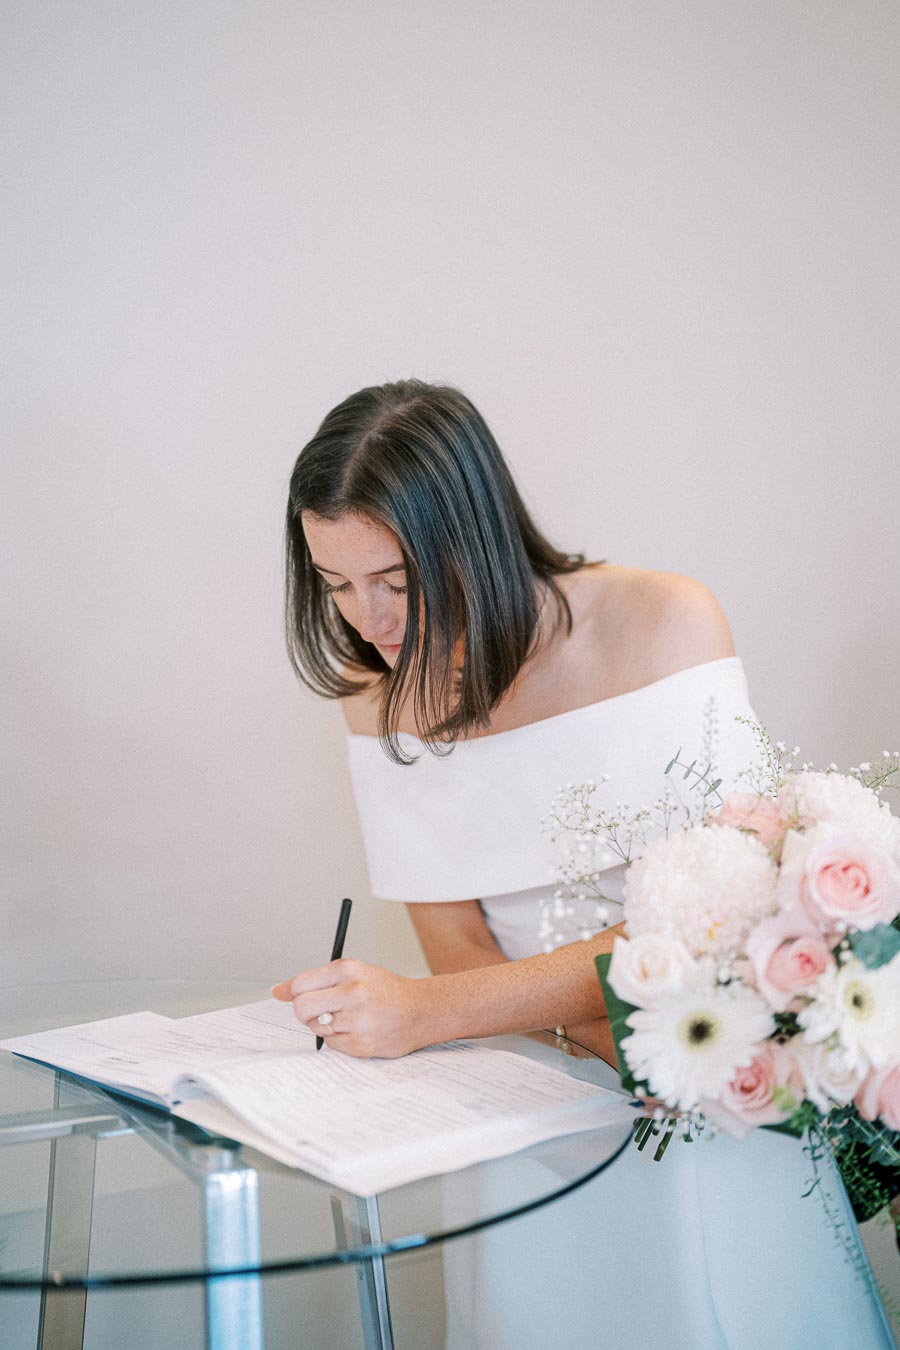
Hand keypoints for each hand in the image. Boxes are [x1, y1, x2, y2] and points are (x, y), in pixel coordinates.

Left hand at [271, 959, 428, 1057]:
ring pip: (317, 1028)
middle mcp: (354, 993)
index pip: (300, 984)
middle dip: (303, 1013)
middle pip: (301, 1008)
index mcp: (349, 970)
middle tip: (316, 1012)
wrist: (422, 1010)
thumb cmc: (387, 991)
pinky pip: (332, 1045)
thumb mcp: (355, 973)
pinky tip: (357, 1031)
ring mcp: (358, 1020)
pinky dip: (340, 1040)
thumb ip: (316, 981)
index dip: (296, 993)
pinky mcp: (362, 1044)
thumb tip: (278, 991)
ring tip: (348, 1019)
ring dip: (326, 1026)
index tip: (301, 997)